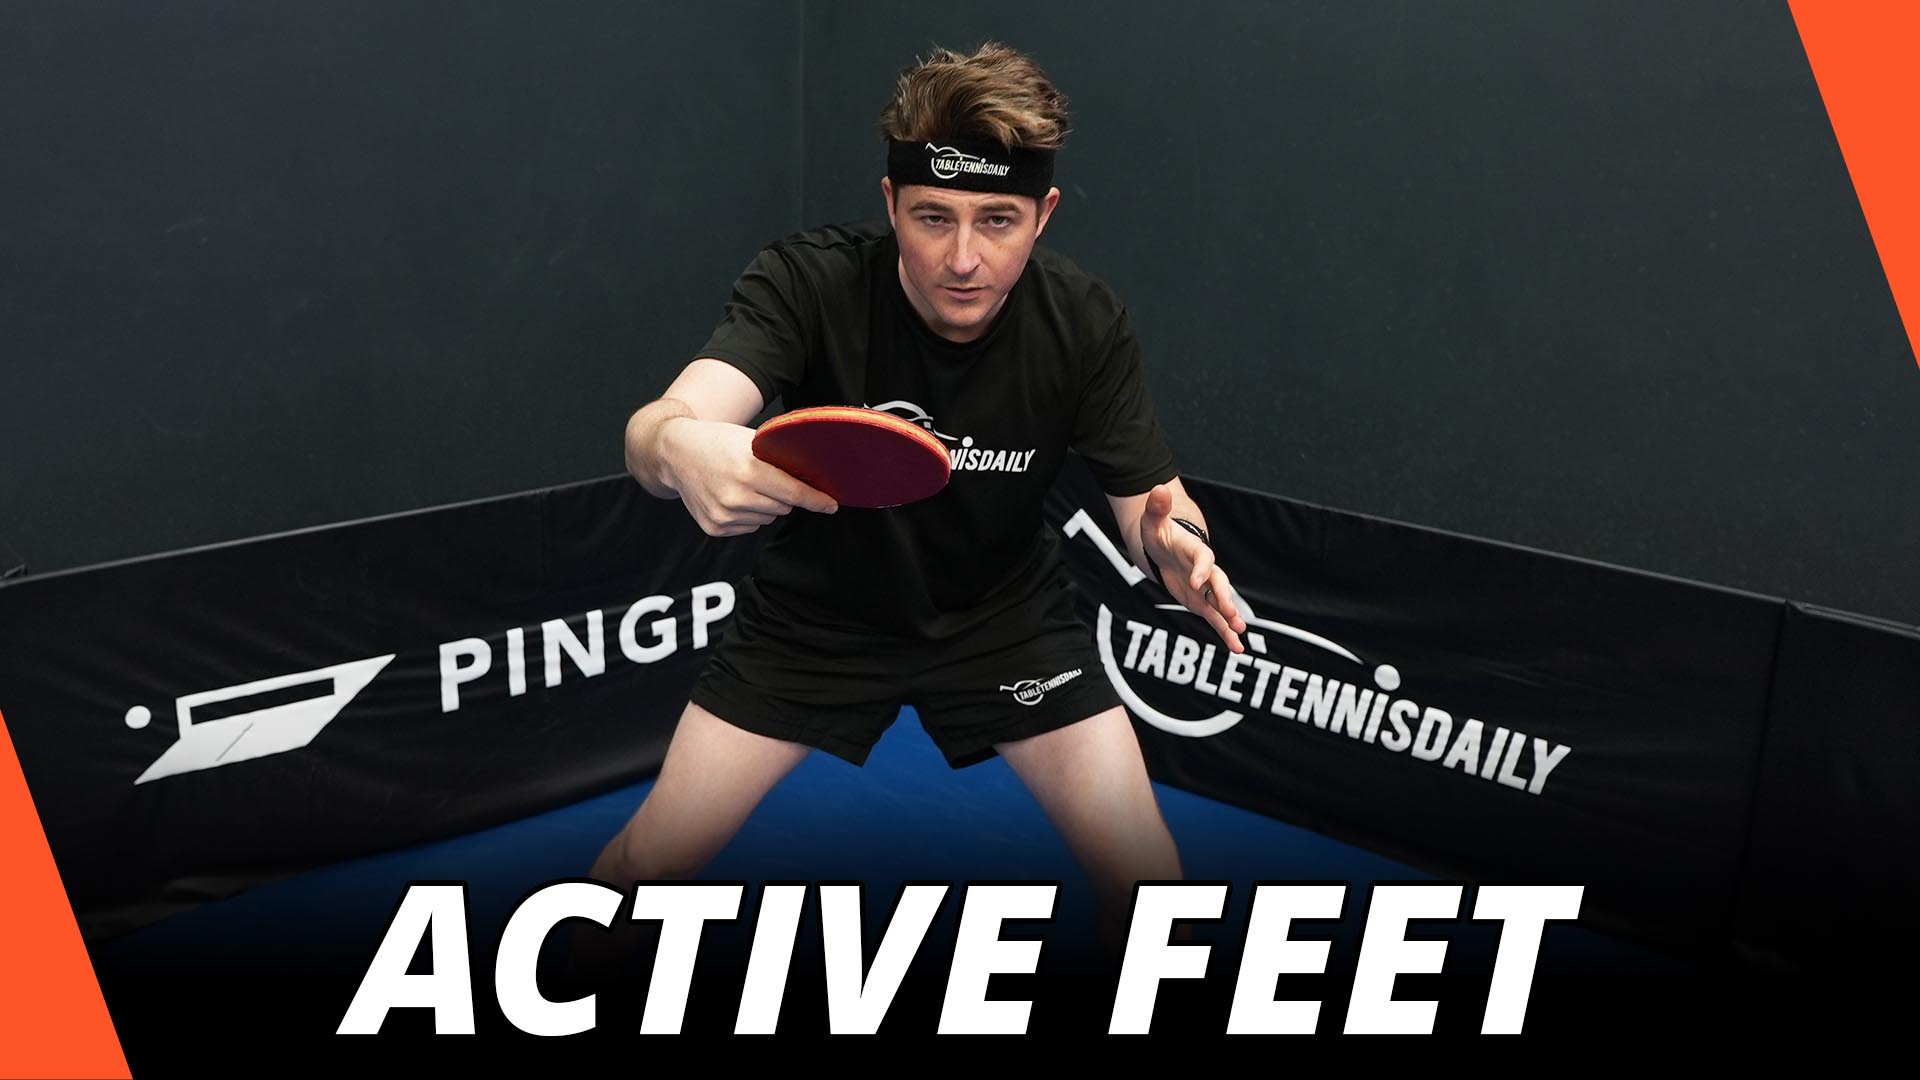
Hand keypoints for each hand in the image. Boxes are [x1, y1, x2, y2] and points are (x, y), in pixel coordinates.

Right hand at [659, 418, 837, 536]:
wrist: (676, 453)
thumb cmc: (716, 441)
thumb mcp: (750, 440)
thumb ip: (778, 459)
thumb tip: (811, 479)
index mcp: (748, 470)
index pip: (793, 492)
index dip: (816, 500)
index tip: (831, 505)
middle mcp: (735, 496)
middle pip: (783, 507)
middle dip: (783, 495)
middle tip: (764, 478)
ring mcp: (724, 515)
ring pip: (767, 518)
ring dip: (764, 505)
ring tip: (743, 485)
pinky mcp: (715, 528)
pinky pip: (749, 527)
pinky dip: (747, 515)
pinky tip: (732, 497)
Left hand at [1141, 483, 1246, 652]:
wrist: (1163, 547)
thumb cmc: (1158, 532)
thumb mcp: (1152, 520)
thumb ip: (1157, 508)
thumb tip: (1158, 490)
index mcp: (1195, 550)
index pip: (1203, 558)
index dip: (1202, 569)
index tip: (1196, 582)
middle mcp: (1206, 570)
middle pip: (1219, 583)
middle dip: (1224, 597)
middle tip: (1231, 612)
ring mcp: (1206, 588)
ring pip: (1221, 604)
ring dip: (1230, 618)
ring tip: (1241, 634)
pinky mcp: (1202, 602)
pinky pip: (1216, 619)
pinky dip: (1225, 633)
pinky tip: (1237, 649)